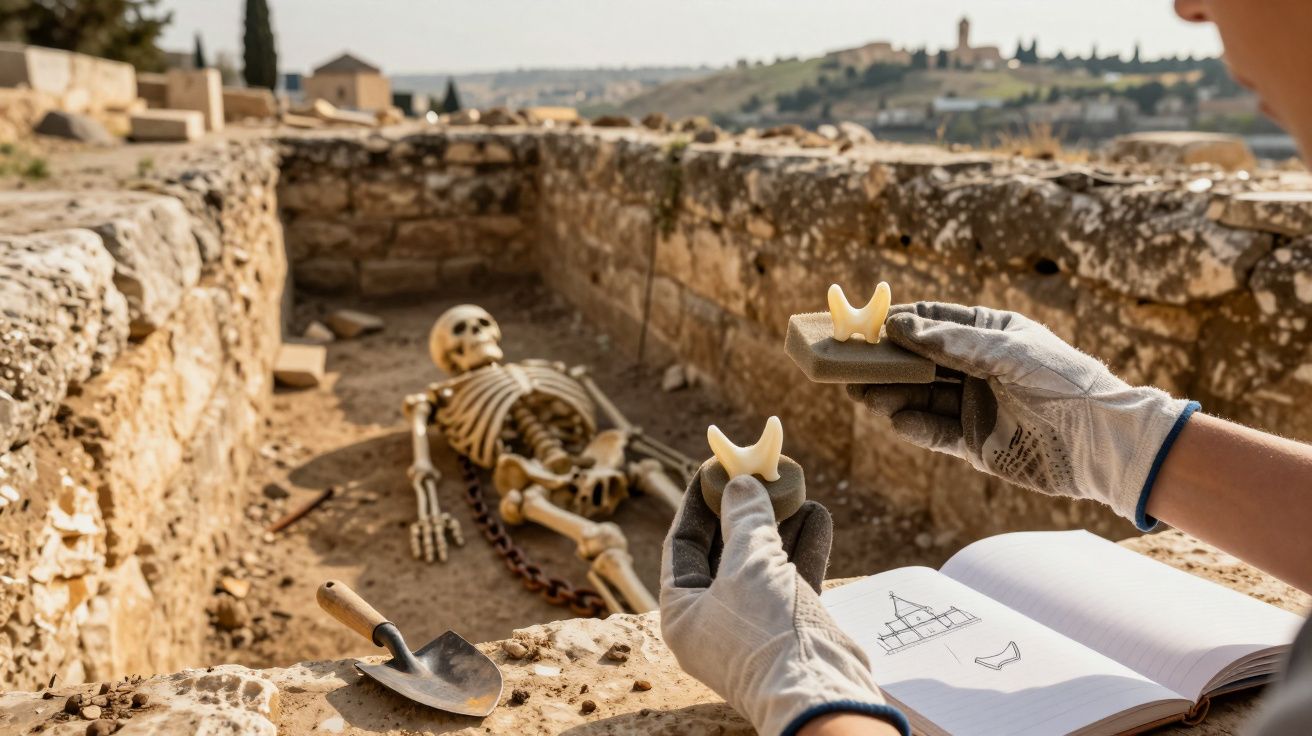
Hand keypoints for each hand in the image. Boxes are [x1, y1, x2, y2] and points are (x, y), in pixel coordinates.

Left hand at [660, 476, 908, 735]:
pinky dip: (803, 549)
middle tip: (757, 477)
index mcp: (682, 613)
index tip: (712, 471)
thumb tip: (740, 484)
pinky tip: (817, 516)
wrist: (819, 693)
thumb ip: (744, 519)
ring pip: (762, 565)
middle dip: (745, 513)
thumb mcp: (748, 562)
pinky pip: (791, 581)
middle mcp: (713, 622)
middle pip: (724, 553)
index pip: (682, 546)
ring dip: (779, 527)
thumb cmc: (767, 629)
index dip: (698, 504)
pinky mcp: (789, 631)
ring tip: (794, 490)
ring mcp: (752, 628)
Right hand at [848, 302, 1197, 529]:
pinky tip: (895, 418)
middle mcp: (978, 368)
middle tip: (849, 362)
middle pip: (919, 361)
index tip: (867, 325)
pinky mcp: (974, 442)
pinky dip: (913, 425)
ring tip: (861, 392)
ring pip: (921, 396)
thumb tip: (898, 325)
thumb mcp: (1004, 351)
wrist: (1100, 441)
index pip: (935, 322)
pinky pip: (934, 431)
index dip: (901, 323)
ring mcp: (975, 405)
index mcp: (990, 335)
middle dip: (886, 361)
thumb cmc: (1061, 382)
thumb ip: (950, 342)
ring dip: (891, 393)